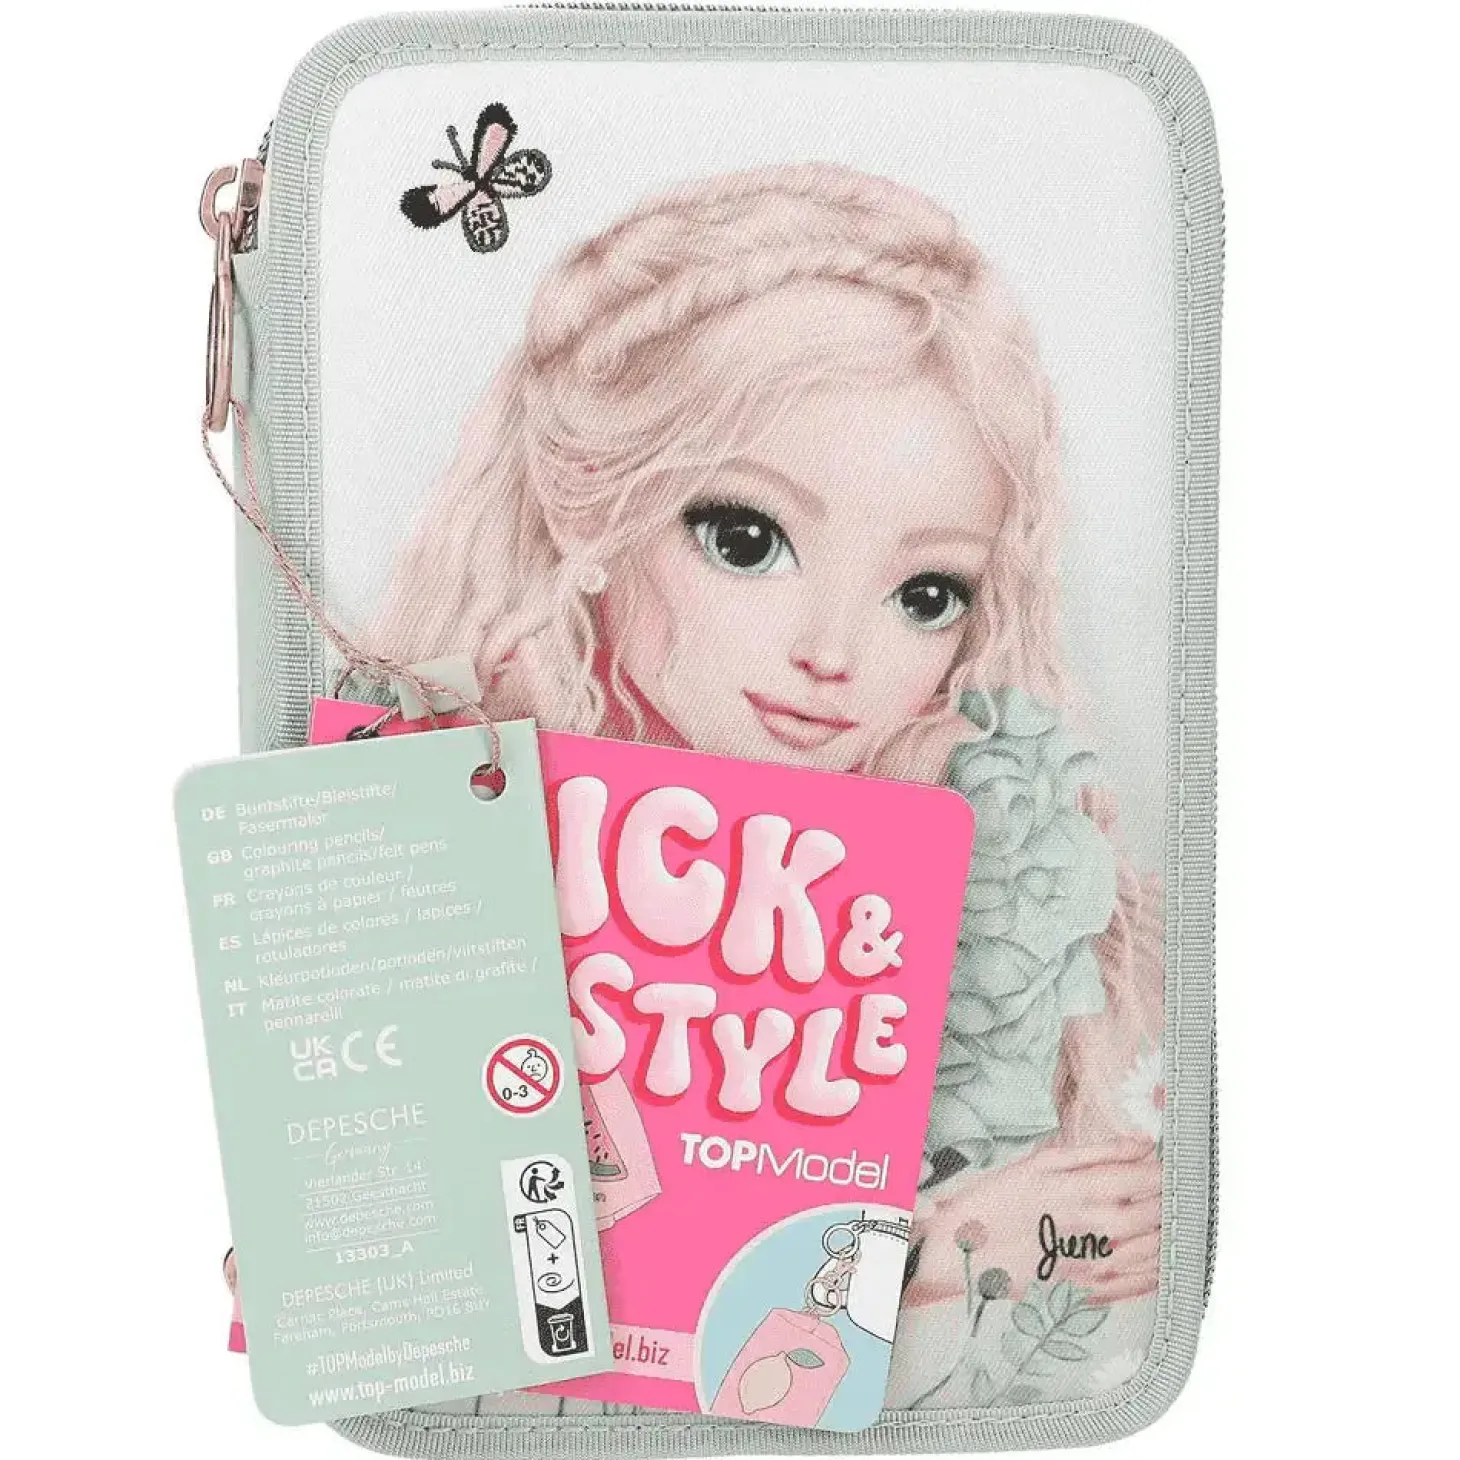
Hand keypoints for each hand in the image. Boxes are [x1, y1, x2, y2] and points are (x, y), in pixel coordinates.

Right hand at [907, 1137, 1159, 1307]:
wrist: (960, 1254)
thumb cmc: (996, 1201)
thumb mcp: (1042, 1162)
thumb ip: (1097, 1153)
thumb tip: (1143, 1144)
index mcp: (1086, 1189)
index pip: (1151, 1179)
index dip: (1167, 1170)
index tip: (1170, 1164)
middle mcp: (1099, 1228)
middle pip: (1161, 1213)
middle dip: (1173, 1199)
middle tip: (1173, 1189)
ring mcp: (1099, 1263)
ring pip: (1160, 1249)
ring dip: (1171, 1232)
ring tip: (1167, 1219)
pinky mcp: (1093, 1291)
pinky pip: (1145, 1283)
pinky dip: (1162, 1267)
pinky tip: (1159, 1255)